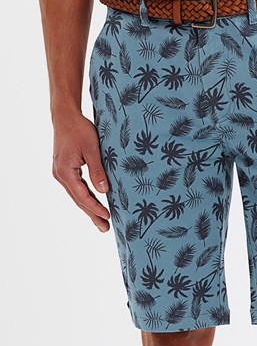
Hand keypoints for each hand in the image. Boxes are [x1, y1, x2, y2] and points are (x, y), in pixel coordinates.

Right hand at [52, 111, 110, 231]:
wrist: (65, 116)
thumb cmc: (79, 129)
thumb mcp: (92, 148)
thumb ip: (98, 170)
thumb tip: (104, 191)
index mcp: (65, 172)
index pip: (82, 196)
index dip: (95, 207)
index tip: (108, 217)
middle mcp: (60, 175)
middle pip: (78, 199)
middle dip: (92, 214)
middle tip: (105, 228)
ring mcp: (61, 173)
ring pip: (77, 195)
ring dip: (89, 207)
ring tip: (101, 221)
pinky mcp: (65, 169)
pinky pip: (76, 187)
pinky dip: (85, 196)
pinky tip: (93, 203)